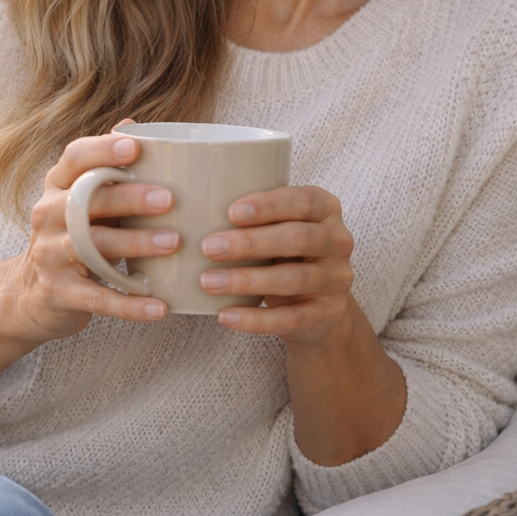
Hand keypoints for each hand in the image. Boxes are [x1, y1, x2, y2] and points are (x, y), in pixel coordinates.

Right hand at [12, 132, 177, 342]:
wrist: (32, 295)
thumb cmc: (74, 237)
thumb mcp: (85, 201)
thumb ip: (107, 168)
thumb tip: (133, 123)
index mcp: (58, 185)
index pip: (74, 157)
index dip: (102, 151)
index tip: (135, 149)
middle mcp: (47, 214)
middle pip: (88, 200)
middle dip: (128, 198)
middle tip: (169, 200)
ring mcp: (48, 254)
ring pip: (92, 245)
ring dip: (135, 244)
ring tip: (173, 244)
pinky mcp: (56, 292)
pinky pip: (96, 298)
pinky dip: (129, 304)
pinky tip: (159, 307)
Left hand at [196, 185, 405, 465]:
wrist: (318, 304)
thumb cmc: (280, 250)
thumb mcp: (275, 224)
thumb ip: (246, 210)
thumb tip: (177, 195)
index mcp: (326, 208)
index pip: (303, 200)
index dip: (269, 205)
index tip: (230, 211)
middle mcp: (339, 241)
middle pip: (299, 238)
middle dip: (251, 242)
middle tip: (207, 246)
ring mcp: (337, 280)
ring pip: (294, 279)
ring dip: (247, 280)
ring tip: (206, 282)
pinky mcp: (328, 315)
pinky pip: (291, 319)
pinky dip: (255, 319)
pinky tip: (225, 316)